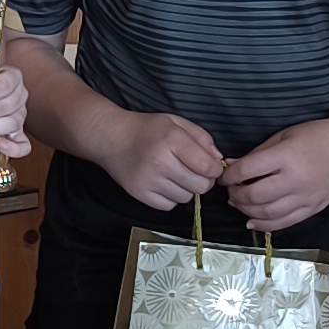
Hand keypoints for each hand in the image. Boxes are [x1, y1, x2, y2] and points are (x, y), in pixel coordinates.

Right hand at [103, 109, 225, 213]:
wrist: (111, 137)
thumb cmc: (146, 129)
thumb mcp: (176, 122)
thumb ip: (201, 138)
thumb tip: (217, 160)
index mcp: (171, 139)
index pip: (207, 166)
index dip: (214, 169)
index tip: (210, 166)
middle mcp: (160, 161)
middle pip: (200, 186)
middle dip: (203, 181)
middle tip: (194, 172)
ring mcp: (148, 179)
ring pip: (185, 198)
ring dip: (186, 189)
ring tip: (175, 175)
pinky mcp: (139, 193)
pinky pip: (168, 205)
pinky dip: (170, 197)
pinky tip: (163, 183)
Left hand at [215, 115, 328, 233]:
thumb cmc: (317, 136)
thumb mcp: (284, 136)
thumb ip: (257, 154)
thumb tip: (232, 166)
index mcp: (287, 156)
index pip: (249, 170)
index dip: (230, 175)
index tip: (223, 176)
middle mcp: (296, 180)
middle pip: (256, 195)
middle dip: (236, 195)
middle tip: (230, 191)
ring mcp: (306, 198)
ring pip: (268, 213)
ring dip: (247, 211)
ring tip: (238, 203)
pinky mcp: (313, 209)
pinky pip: (285, 223)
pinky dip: (265, 225)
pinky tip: (252, 221)